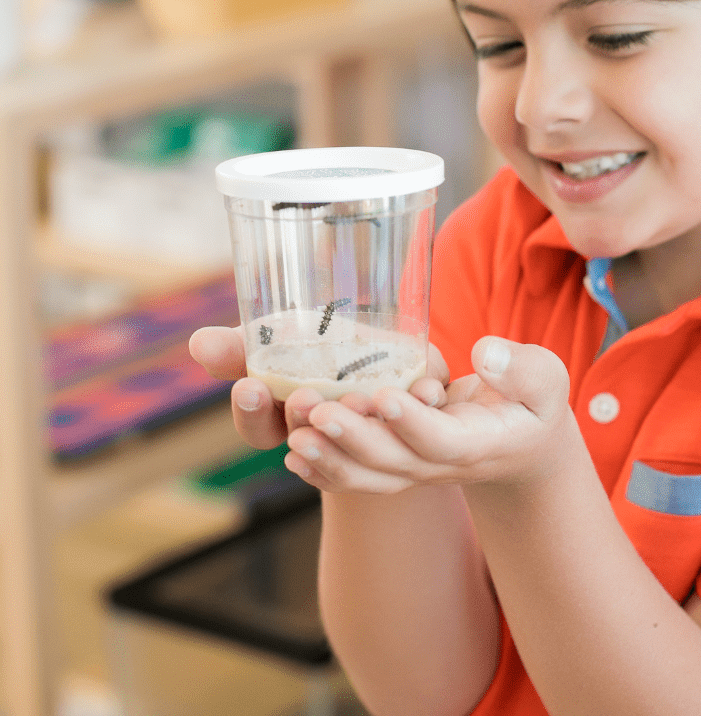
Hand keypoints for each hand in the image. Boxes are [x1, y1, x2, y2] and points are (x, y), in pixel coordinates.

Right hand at [188, 325, 450, 451]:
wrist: (401, 358)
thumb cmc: (329, 347)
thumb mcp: (285, 338)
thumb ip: (245, 344)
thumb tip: (199, 343)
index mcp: (290, 418)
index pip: (259, 429)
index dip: (253, 413)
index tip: (249, 386)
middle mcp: (330, 434)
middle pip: (310, 438)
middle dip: (304, 418)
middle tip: (303, 396)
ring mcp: (375, 432)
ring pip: (365, 438)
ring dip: (359, 420)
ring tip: (359, 398)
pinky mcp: (421, 416)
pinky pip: (422, 420)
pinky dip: (421, 402)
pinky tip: (424, 390)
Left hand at [284, 336, 573, 495]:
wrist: (524, 447)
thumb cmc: (534, 404)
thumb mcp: (546, 381)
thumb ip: (523, 368)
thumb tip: (487, 353)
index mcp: (481, 444)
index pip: (442, 441)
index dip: (413, 423)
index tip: (385, 396)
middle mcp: (443, 466)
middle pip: (393, 463)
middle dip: (353, 438)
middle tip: (317, 411)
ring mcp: (418, 471)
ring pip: (369, 476)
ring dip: (329, 458)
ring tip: (294, 435)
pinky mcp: (400, 466)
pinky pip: (359, 477)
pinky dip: (326, 471)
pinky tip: (293, 456)